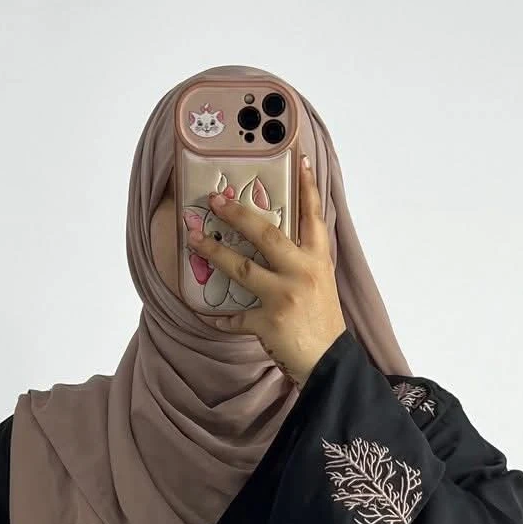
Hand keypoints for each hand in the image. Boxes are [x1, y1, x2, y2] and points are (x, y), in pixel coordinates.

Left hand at [182, 157, 346, 386]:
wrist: (330, 363)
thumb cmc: (324, 323)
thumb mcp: (322, 284)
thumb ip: (303, 262)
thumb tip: (276, 245)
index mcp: (317, 261)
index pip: (314, 217)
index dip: (307, 188)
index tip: (301, 160)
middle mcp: (302, 273)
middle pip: (266, 235)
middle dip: (237, 214)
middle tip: (215, 200)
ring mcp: (283, 296)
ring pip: (241, 268)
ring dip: (213, 252)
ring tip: (192, 239)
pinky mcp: (267, 322)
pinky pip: (235, 317)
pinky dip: (220, 317)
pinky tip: (207, 314)